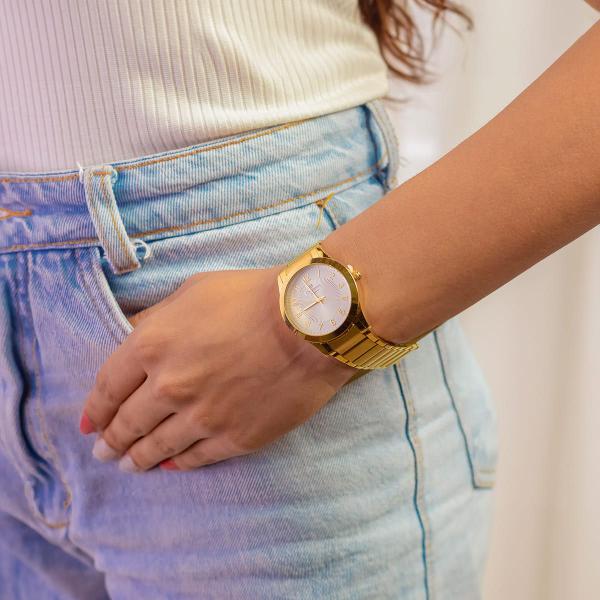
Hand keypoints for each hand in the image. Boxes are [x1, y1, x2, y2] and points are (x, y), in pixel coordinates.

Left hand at [79, 264, 357, 471]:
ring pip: (158, 447)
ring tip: (129, 465)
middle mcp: (169, 387)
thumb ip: (155, 318)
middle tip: (104, 453)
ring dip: (138, 458)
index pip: (108, 387)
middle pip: (128, 423)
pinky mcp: (235, 437)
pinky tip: (170, 466)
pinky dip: (179, 464)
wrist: (310, 323)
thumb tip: (132, 336)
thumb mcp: (193, 291)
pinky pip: (197, 458)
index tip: (88, 425)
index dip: (95, 409)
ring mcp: (203, 417)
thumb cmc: (253, 296)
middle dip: (112, 441)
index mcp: (151, 345)